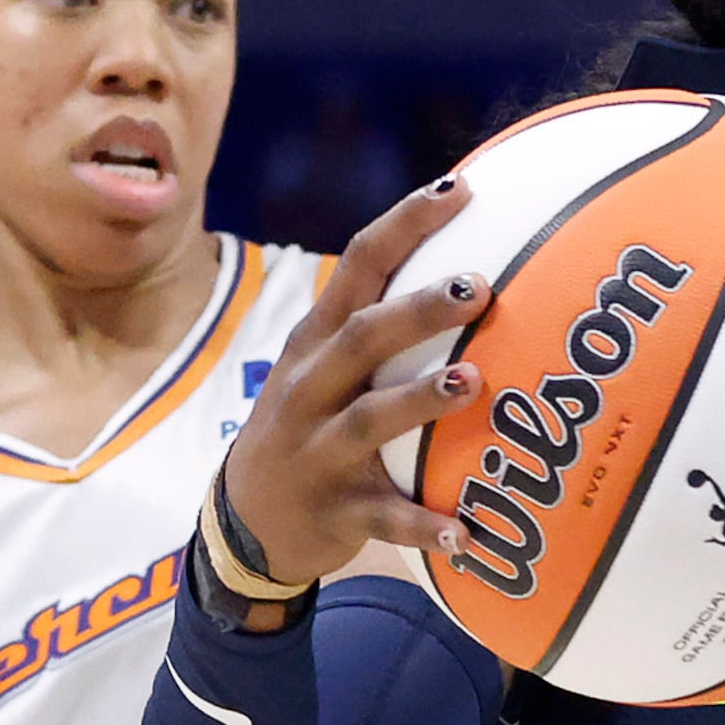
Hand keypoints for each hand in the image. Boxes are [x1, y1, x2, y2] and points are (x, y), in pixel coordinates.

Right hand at [222, 177, 490, 584]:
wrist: (247, 517)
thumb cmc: (308, 423)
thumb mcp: (322, 365)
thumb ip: (379, 321)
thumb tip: (471, 263)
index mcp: (314, 341)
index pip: (358, 266)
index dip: (405, 225)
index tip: (460, 189)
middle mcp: (311, 388)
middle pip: (361, 336)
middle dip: (418, 310)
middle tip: (478, 288)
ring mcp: (319, 450)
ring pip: (369, 419)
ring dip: (419, 400)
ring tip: (472, 383)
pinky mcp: (335, 509)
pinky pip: (383, 518)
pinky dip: (423, 525)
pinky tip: (468, 535)